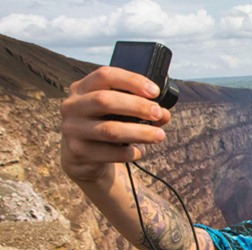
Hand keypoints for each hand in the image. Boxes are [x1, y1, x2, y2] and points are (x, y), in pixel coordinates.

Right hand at [60, 66, 169, 182]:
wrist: (80, 156)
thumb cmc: (104, 125)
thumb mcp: (117, 112)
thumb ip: (140, 109)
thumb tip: (164, 114)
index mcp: (82, 88)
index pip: (105, 76)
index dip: (132, 81)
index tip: (155, 92)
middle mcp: (72, 106)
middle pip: (105, 100)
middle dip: (137, 106)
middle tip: (158, 113)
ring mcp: (72, 130)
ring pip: (110, 130)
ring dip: (140, 132)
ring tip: (159, 136)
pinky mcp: (78, 152)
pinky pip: (110, 153)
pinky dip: (130, 153)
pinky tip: (140, 151)